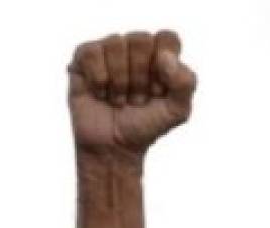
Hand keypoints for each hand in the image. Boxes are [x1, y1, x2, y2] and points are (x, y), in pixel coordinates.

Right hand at [68, 31, 196, 158]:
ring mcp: (108, 51)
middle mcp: (134, 48)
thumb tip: (164, 57)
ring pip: (115, 43)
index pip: (167, 38)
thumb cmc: (146, 127)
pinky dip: (99, 79)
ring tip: (120, 101)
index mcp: (160, 55)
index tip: (158, 92)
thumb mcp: (178, 111)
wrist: (114, 148)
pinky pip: (91, 52)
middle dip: (140, 77)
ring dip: (120, 81)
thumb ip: (186, 83)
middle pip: (141, 40)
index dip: (164, 67)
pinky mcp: (83, 59)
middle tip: (137, 100)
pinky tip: (101, 94)